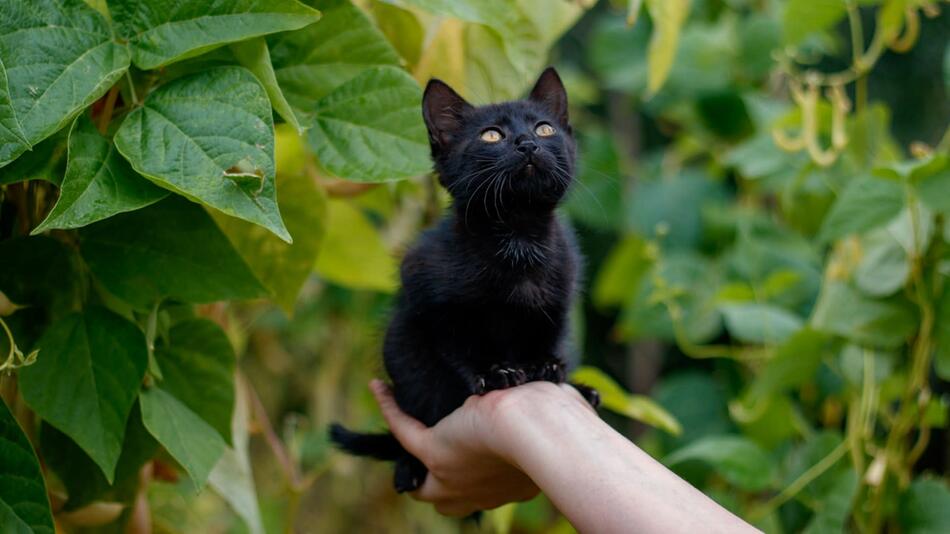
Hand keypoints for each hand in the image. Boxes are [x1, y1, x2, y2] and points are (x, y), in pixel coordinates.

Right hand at [369, 379, 592, 516]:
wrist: (537, 426)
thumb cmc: (558, 421)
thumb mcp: (557, 418)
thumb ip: (558, 411)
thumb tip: (570, 394)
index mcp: (515, 486)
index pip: (492, 490)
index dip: (484, 477)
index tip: (488, 449)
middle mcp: (484, 491)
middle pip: (449, 501)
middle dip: (443, 487)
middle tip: (438, 456)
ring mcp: (456, 476)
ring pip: (424, 485)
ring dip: (414, 458)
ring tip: (405, 427)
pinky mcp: (435, 451)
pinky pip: (404, 430)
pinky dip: (390, 408)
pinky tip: (380, 387)